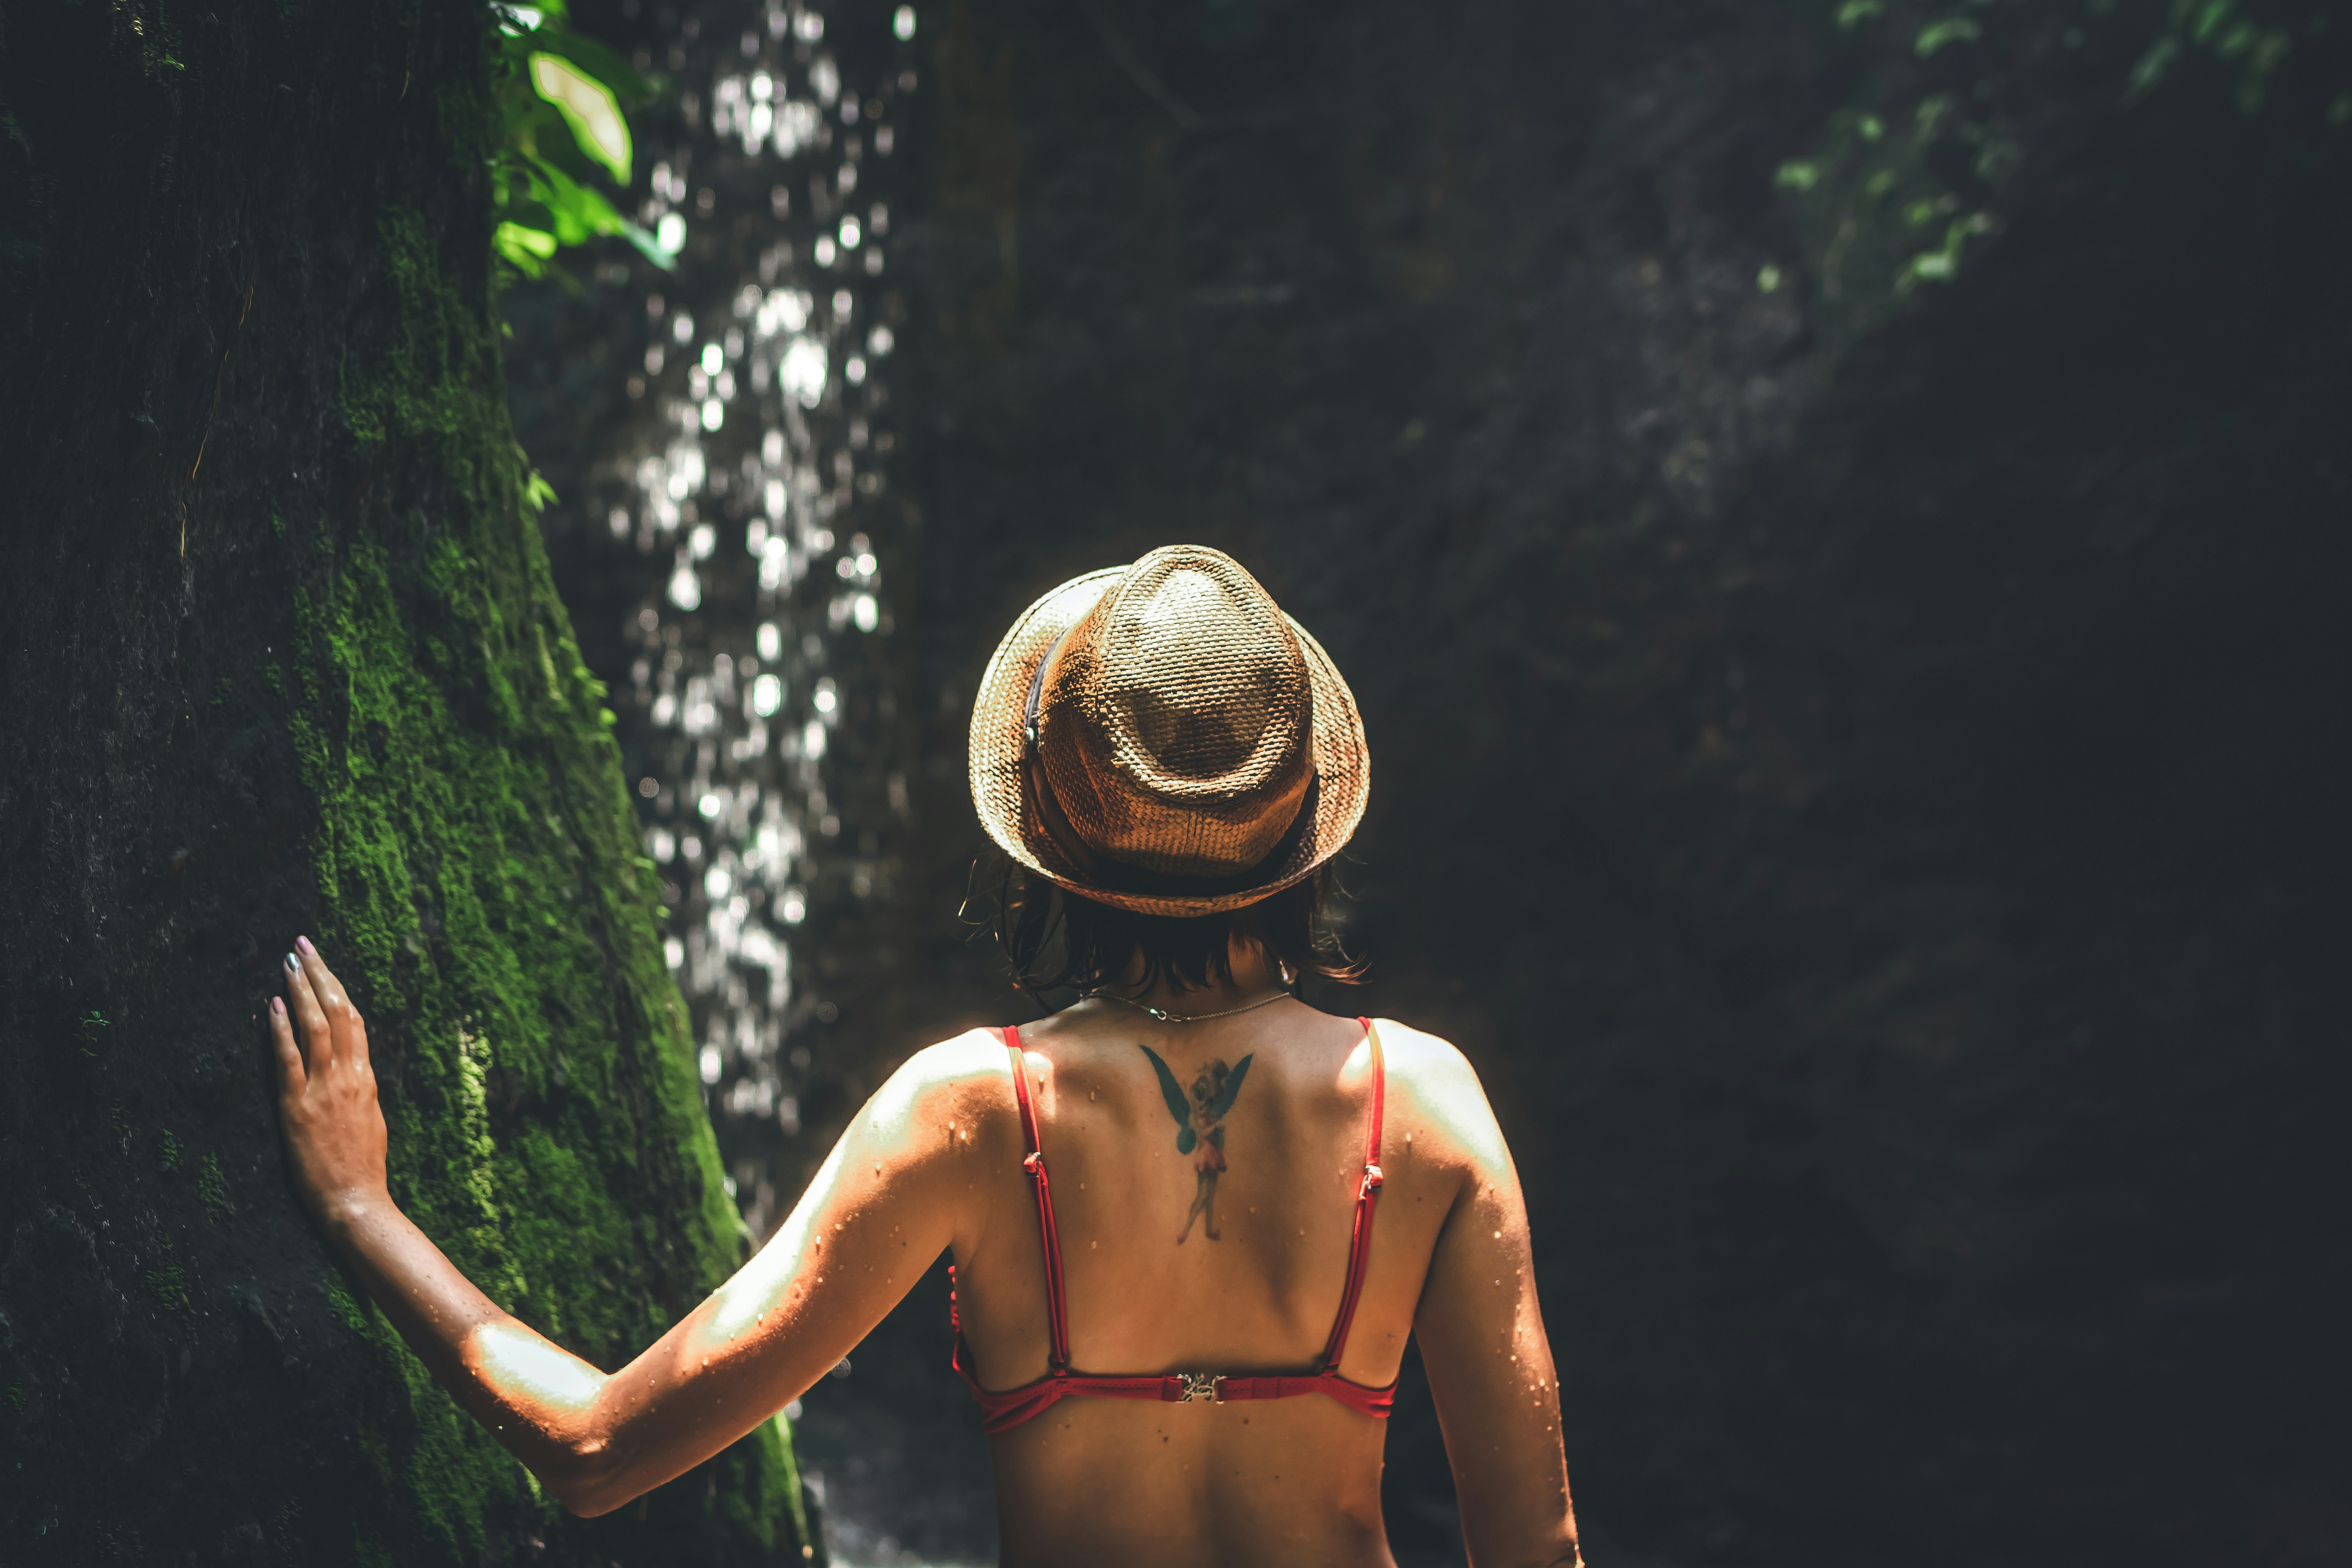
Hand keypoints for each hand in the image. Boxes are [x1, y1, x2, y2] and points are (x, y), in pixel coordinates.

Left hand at [270, 936, 390, 1232]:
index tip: (322, 963)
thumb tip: (351, 1062)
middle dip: (319, 975)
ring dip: (301, 991)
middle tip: (302, 946)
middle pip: (336, 1012)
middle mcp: (349, 1076)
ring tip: (287, 963)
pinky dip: (281, 1030)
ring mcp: (324, 1089)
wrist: (356, 1200)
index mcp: (367, 1077)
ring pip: (315, 1027)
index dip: (337, 987)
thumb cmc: (362, 1165)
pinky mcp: (299, 1108)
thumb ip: (359, 1087)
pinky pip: (290, 1061)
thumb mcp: (371, 1117)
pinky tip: (273, 1006)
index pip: (353, 1019)